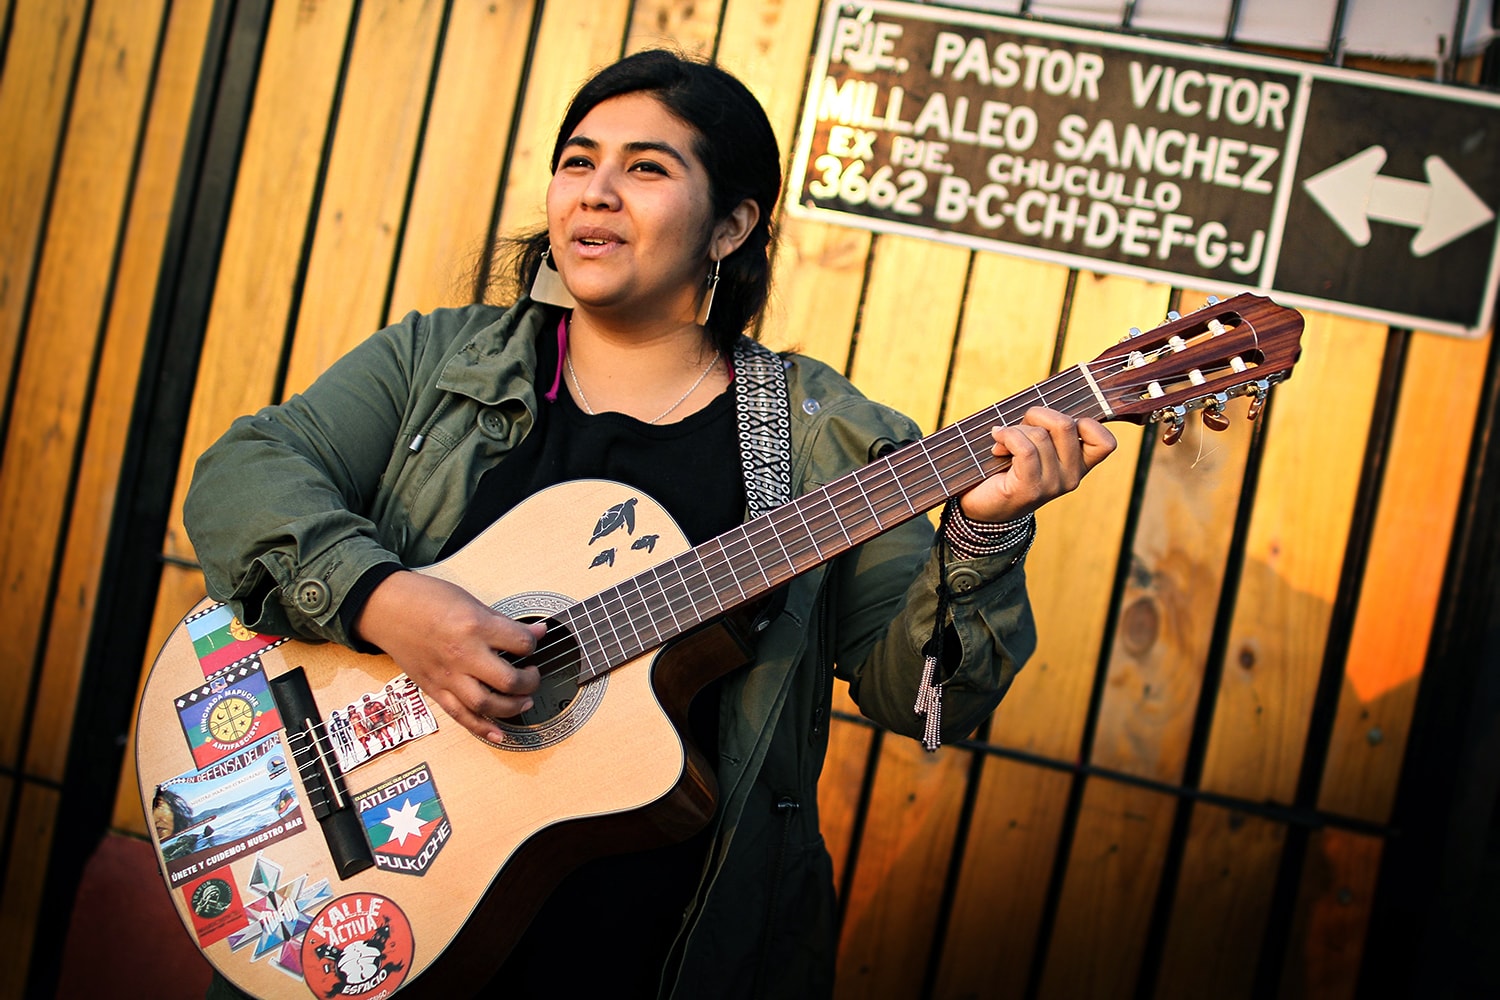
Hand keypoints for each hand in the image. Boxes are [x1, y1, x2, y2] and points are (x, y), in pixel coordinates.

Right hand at [352, 570, 545, 741]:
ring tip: (523, 700)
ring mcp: (447, 675)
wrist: (386, 608)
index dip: (533, 642)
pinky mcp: (433, 689)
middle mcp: (462, 654)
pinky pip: (460, 716)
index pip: (520, 643)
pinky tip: (499, 734)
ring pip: (487, 704)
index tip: (533, 641)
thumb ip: (503, 622)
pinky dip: (482, 729)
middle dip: (530, 682)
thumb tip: (537, 632)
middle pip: (508, 681)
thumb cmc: (426, 598)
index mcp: (474, 626)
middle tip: (532, 674)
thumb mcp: (470, 601)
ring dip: (513, 707)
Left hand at [957, 406, 1116, 522]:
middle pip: (1066, 424)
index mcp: (1080, 467)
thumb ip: (1047, 428)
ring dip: (1015, 429)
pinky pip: (1025, 449)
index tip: (1052, 426)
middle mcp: (1072, 479)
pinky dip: (1007, 436)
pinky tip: (997, 441)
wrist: (983, 505)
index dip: (1083, 422)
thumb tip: (1038, 411)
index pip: (1105, 442)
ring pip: (1041, 435)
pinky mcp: (1029, 490)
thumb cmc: (1008, 467)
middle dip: (1037, 415)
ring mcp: (1052, 486)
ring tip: (1003, 440)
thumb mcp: (1037, 445)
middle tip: (1019, 427)